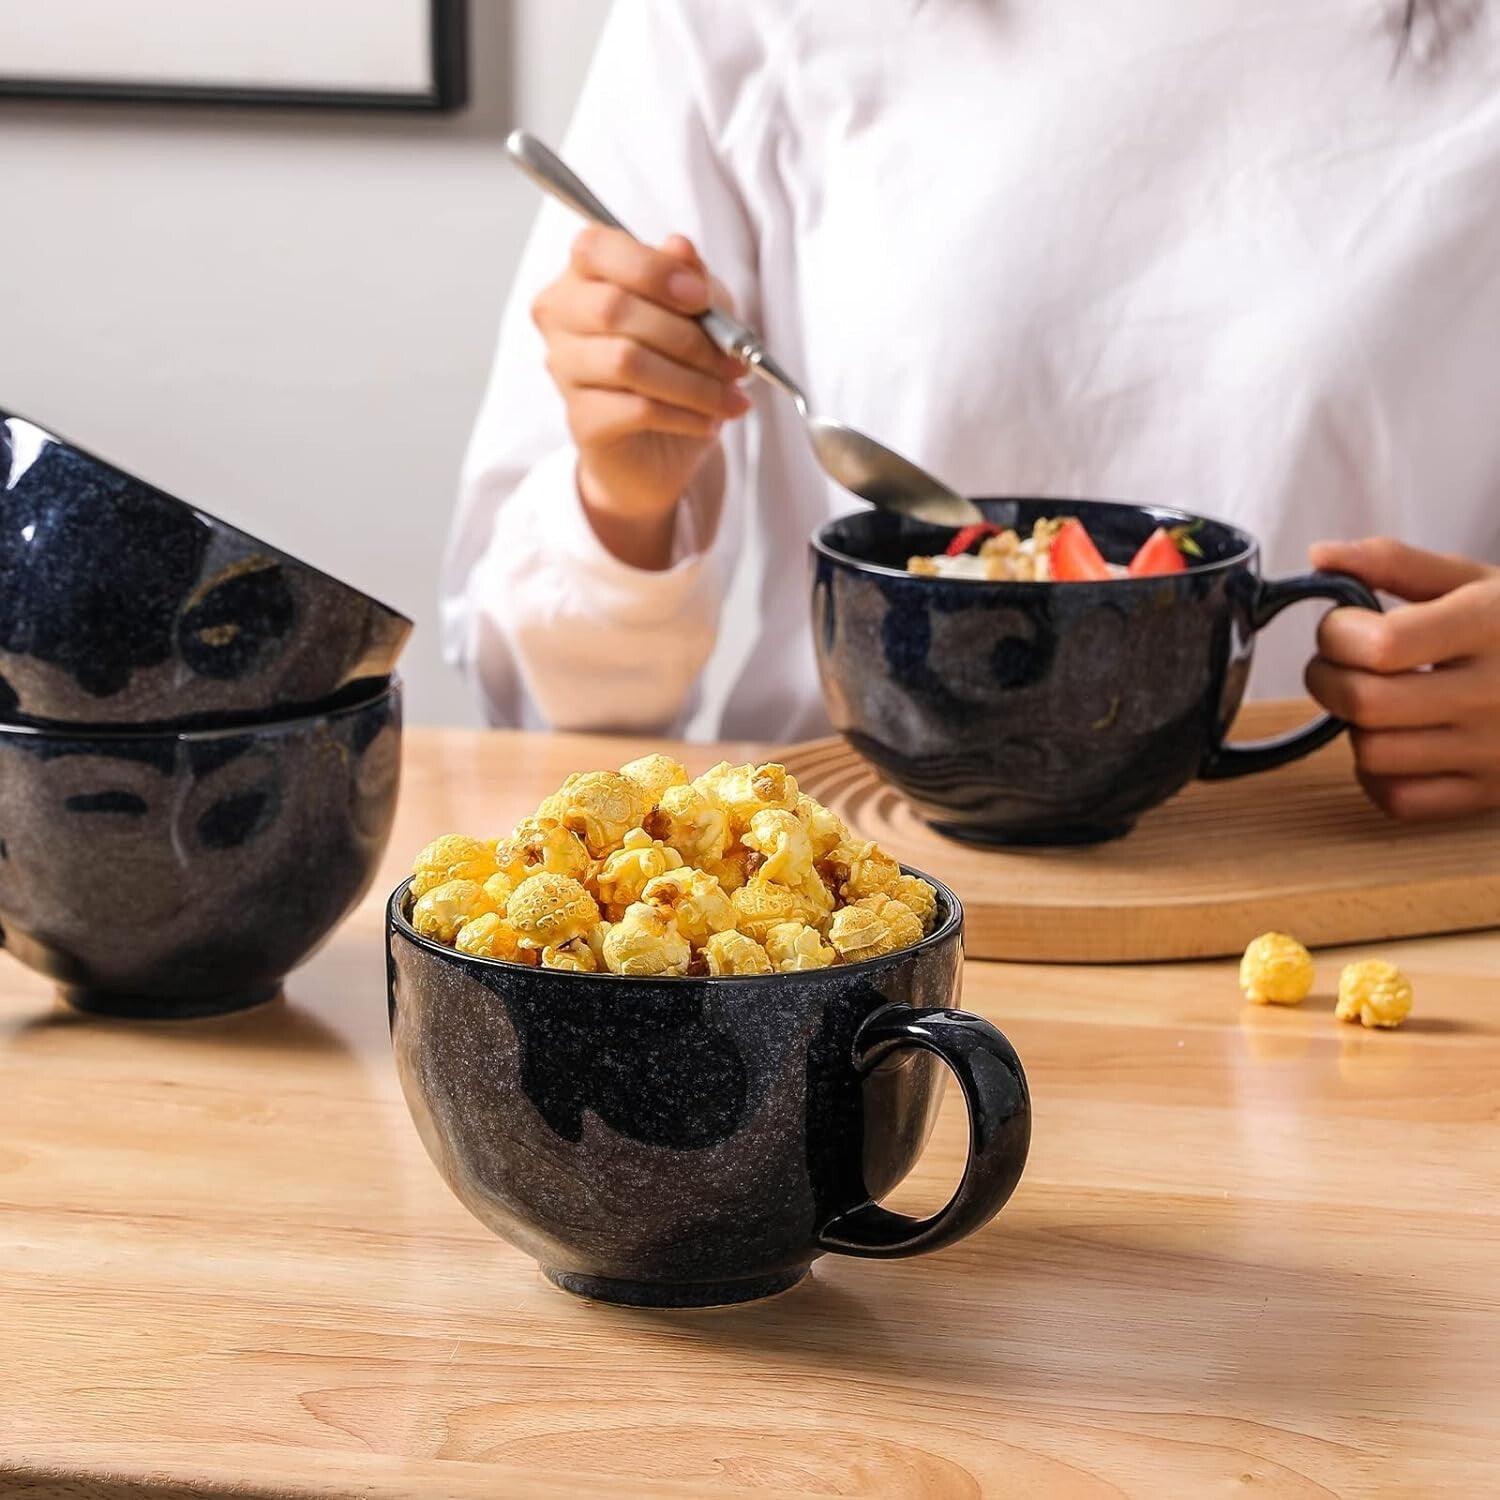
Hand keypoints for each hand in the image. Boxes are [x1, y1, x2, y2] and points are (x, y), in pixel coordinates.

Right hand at [531, 226, 749, 568]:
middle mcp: (562, 317)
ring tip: (729, 398)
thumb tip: (681, 246)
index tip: (701, 298)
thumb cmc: (675, 365)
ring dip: (694, 381)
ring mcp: (564, 369)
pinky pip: (636, 409)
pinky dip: (684, 415)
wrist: (660, 448)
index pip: (596, 248)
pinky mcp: (580, 420)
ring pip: (626, 361)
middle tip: (734, 361)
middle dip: (687, 336)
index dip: (652, 269)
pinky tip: (709, 421)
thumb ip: (690, 278)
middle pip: (613, 308)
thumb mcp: (698, 313)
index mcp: (585, 275)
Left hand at [1305, 537, 1499, 819]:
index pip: (1381, 644)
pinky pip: (1398, 800)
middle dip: (1328, 678)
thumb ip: (1395, 563)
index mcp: (1491, 626)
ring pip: (1373, 754)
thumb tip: (1319, 555)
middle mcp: (1495, 692)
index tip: (1342, 625)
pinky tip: (1396, 742)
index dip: (1337, 633)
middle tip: (1339, 664)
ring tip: (1376, 701)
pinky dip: (1378, 775)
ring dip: (1355, 727)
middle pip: (1365, 702)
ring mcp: (1494, 750)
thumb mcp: (1476, 580)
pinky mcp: (1490, 794)